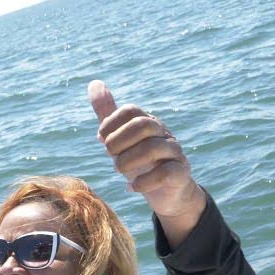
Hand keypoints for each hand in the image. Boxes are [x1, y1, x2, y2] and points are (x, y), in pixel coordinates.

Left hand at [88, 80, 206, 244]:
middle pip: (142, 125)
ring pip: (153, 148)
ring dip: (127, 162)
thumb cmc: (140, 161)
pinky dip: (143, 182)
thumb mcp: (120, 137)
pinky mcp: (180, 173)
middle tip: (110, 156)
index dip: (110, 124)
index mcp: (147, 122)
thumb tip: (94, 83)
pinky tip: (132, 187)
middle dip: (118, 141)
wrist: (166, 191)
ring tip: (119, 171)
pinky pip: (165, 173)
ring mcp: (175, 152)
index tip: (101, 139)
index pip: (130, 110)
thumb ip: (107, 112)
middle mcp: (163, 133)